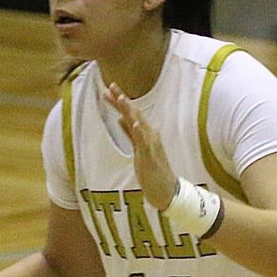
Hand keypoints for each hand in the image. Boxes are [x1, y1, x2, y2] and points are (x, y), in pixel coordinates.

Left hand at [105, 82, 176, 211]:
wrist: (167, 190)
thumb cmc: (153, 171)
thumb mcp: (138, 149)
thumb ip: (130, 134)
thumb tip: (120, 120)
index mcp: (144, 134)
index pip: (130, 114)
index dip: (120, 102)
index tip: (109, 90)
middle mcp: (149, 135)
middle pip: (133, 114)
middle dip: (122, 100)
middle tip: (111, 86)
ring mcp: (150, 145)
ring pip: (138, 124)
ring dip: (129, 110)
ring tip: (121, 98)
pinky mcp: (149, 156)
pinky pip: (142, 142)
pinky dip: (137, 131)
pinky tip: (132, 122)